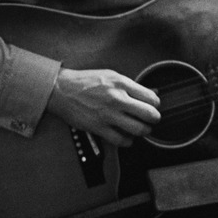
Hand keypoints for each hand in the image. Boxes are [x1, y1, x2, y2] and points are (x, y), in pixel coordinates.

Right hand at [46, 67, 160, 146]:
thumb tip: (151, 94)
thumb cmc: (86, 81)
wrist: (62, 90)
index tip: (153, 106)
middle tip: (151, 120)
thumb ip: (131, 86)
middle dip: (154, 119)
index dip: (156, 104)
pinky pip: (121, 140)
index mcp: (122, 84)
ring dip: (144, 131)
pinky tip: (126, 136)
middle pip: (149, 115)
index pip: (152, 98)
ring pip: (138, 130)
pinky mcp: (98, 128)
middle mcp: (117, 99)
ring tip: (141, 129)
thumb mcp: (112, 76)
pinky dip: (128, 141)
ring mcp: (108, 115)